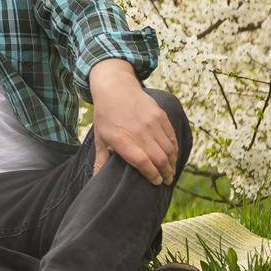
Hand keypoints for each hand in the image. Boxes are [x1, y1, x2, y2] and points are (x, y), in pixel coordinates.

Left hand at [89, 59, 177, 184]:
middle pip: (159, 158)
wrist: (115, 88)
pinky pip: (171, 136)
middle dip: (165, 173)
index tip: (156, 182)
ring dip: (172, 163)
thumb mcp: (99, 138)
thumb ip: (101, 160)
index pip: (143, 162)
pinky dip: (175, 148)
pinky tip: (173, 156)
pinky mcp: (160, 115)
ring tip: (171, 171)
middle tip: (166, 180)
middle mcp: (139, 132)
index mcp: (122, 140)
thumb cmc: (105, 116)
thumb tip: (95, 180)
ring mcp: (151, 123)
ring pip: (169, 149)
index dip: (152, 175)